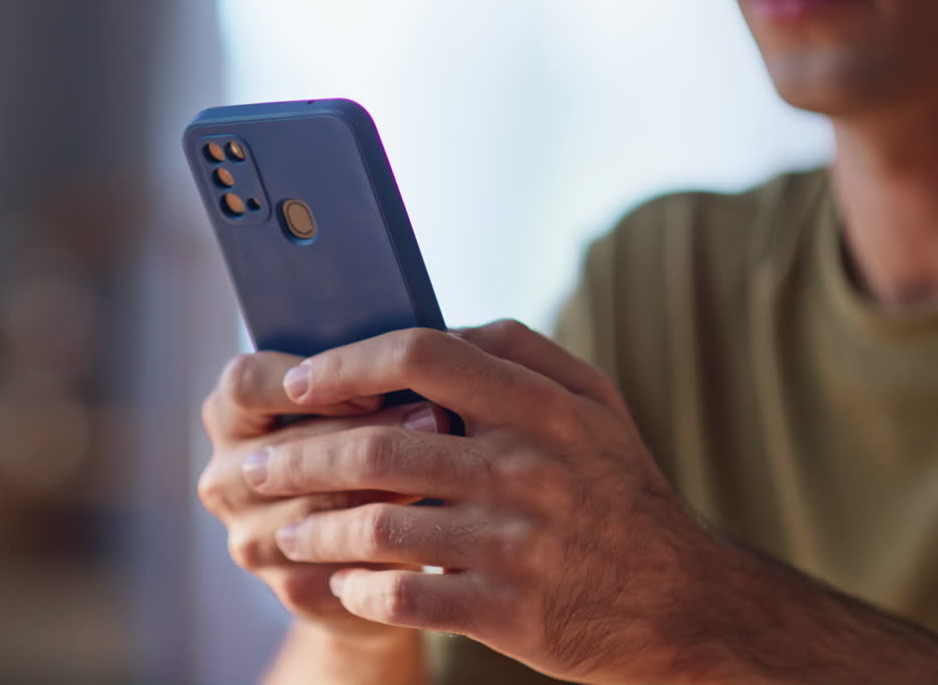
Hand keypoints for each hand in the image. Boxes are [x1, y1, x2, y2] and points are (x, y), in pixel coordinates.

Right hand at [197, 351, 444, 640]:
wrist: (377, 544)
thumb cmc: (375, 444)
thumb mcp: (362, 400)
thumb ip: (367, 372)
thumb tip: (424, 342)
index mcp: (229, 415)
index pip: (245, 384)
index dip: (308, 381)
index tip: (375, 385)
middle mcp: (225, 477)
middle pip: (288, 448)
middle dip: (369, 433)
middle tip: (437, 419)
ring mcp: (251, 538)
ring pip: (318, 509)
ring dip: (387, 486)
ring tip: (446, 467)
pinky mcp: (290, 588)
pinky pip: (342, 561)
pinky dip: (391, 540)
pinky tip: (435, 522)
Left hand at [244, 320, 724, 683]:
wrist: (681, 602)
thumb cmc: (618, 490)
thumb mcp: (595, 405)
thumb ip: (521, 353)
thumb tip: (436, 327)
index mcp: (544, 406)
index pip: (422, 356)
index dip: (347, 364)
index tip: (299, 381)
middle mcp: (527, 467)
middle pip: (379, 446)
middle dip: (298, 457)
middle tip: (255, 468)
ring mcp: (516, 542)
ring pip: (378, 524)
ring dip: (315, 528)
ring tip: (285, 531)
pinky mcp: (507, 610)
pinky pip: (403, 595)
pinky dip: (357, 588)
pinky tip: (341, 582)